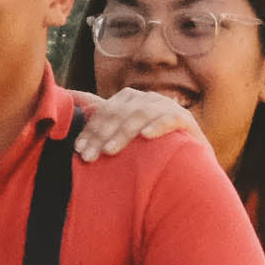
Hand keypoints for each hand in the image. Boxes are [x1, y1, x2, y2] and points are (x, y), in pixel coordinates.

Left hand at [72, 88, 198, 161]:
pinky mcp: (186, 119)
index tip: (79, 150)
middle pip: (120, 113)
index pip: (106, 111)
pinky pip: (170, 118)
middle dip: (102, 135)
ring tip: (110, 151)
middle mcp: (148, 99)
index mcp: (131, 100)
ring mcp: (167, 107)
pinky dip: (158, 126)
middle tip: (90, 156)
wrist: (188, 166)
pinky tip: (146, 137)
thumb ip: (106, 132)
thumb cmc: (152, 153)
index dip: (91, 129)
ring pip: (141, 114)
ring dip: (124, 133)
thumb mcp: (127, 142)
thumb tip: (75, 132)